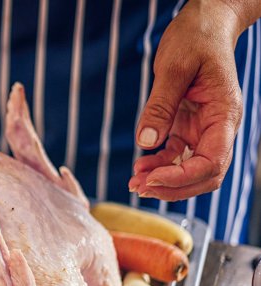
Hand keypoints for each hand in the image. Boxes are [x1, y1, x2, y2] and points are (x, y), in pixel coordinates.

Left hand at [129, 1, 244, 200]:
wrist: (202, 25)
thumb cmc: (194, 39)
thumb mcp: (173, 68)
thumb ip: (160, 105)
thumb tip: (146, 141)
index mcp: (225, 114)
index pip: (213, 161)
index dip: (183, 177)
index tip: (152, 179)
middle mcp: (219, 126)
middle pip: (205, 174)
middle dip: (173, 187)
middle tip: (139, 187)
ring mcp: (204, 128)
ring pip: (190, 169)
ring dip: (164, 180)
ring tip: (134, 181)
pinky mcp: (187, 126)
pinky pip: (176, 155)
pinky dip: (159, 165)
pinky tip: (140, 166)